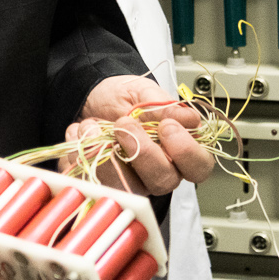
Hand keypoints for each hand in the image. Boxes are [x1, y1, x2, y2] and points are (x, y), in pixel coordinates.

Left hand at [70, 75, 215, 193]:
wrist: (89, 99)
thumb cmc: (122, 99)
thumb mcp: (143, 92)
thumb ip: (164, 105)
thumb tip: (189, 118)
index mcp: (177, 151)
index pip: (198, 167)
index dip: (186, 151)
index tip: (168, 127)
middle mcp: (158, 172)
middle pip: (163, 181)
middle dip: (142, 152)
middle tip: (124, 123)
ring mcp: (130, 183)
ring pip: (126, 187)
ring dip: (104, 153)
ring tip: (92, 126)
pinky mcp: (100, 184)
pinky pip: (91, 181)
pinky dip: (80, 152)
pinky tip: (80, 132)